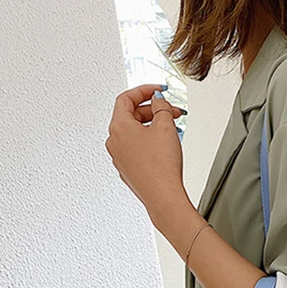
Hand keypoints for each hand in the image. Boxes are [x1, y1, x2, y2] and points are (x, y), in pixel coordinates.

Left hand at [105, 84, 189, 220]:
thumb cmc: (161, 167)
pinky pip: (137, 149)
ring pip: (135, 133)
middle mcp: (114, 141)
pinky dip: (149, 143)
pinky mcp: (128, 170)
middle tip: (171, 111)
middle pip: (131, 116)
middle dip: (153, 111)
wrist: (163, 197)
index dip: (144, 90)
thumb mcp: (166, 127)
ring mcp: (119, 157)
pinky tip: (165, 147)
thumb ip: (161, 107)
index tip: (158, 90)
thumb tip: (158, 101)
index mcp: (119, 127)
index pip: (127, 98)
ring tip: (171, 130)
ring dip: (152, 127)